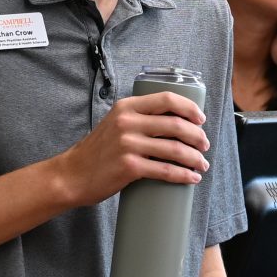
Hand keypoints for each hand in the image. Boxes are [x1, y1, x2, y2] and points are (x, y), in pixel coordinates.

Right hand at [52, 90, 211, 206]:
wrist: (72, 175)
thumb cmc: (97, 152)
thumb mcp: (115, 124)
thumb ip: (138, 118)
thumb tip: (174, 122)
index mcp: (127, 107)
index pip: (166, 99)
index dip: (189, 108)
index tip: (201, 119)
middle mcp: (128, 122)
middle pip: (176, 124)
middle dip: (197, 136)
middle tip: (205, 145)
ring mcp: (128, 144)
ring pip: (175, 149)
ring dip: (195, 158)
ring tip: (202, 164)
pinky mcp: (129, 167)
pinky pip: (165, 170)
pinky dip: (183, 175)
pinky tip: (192, 178)